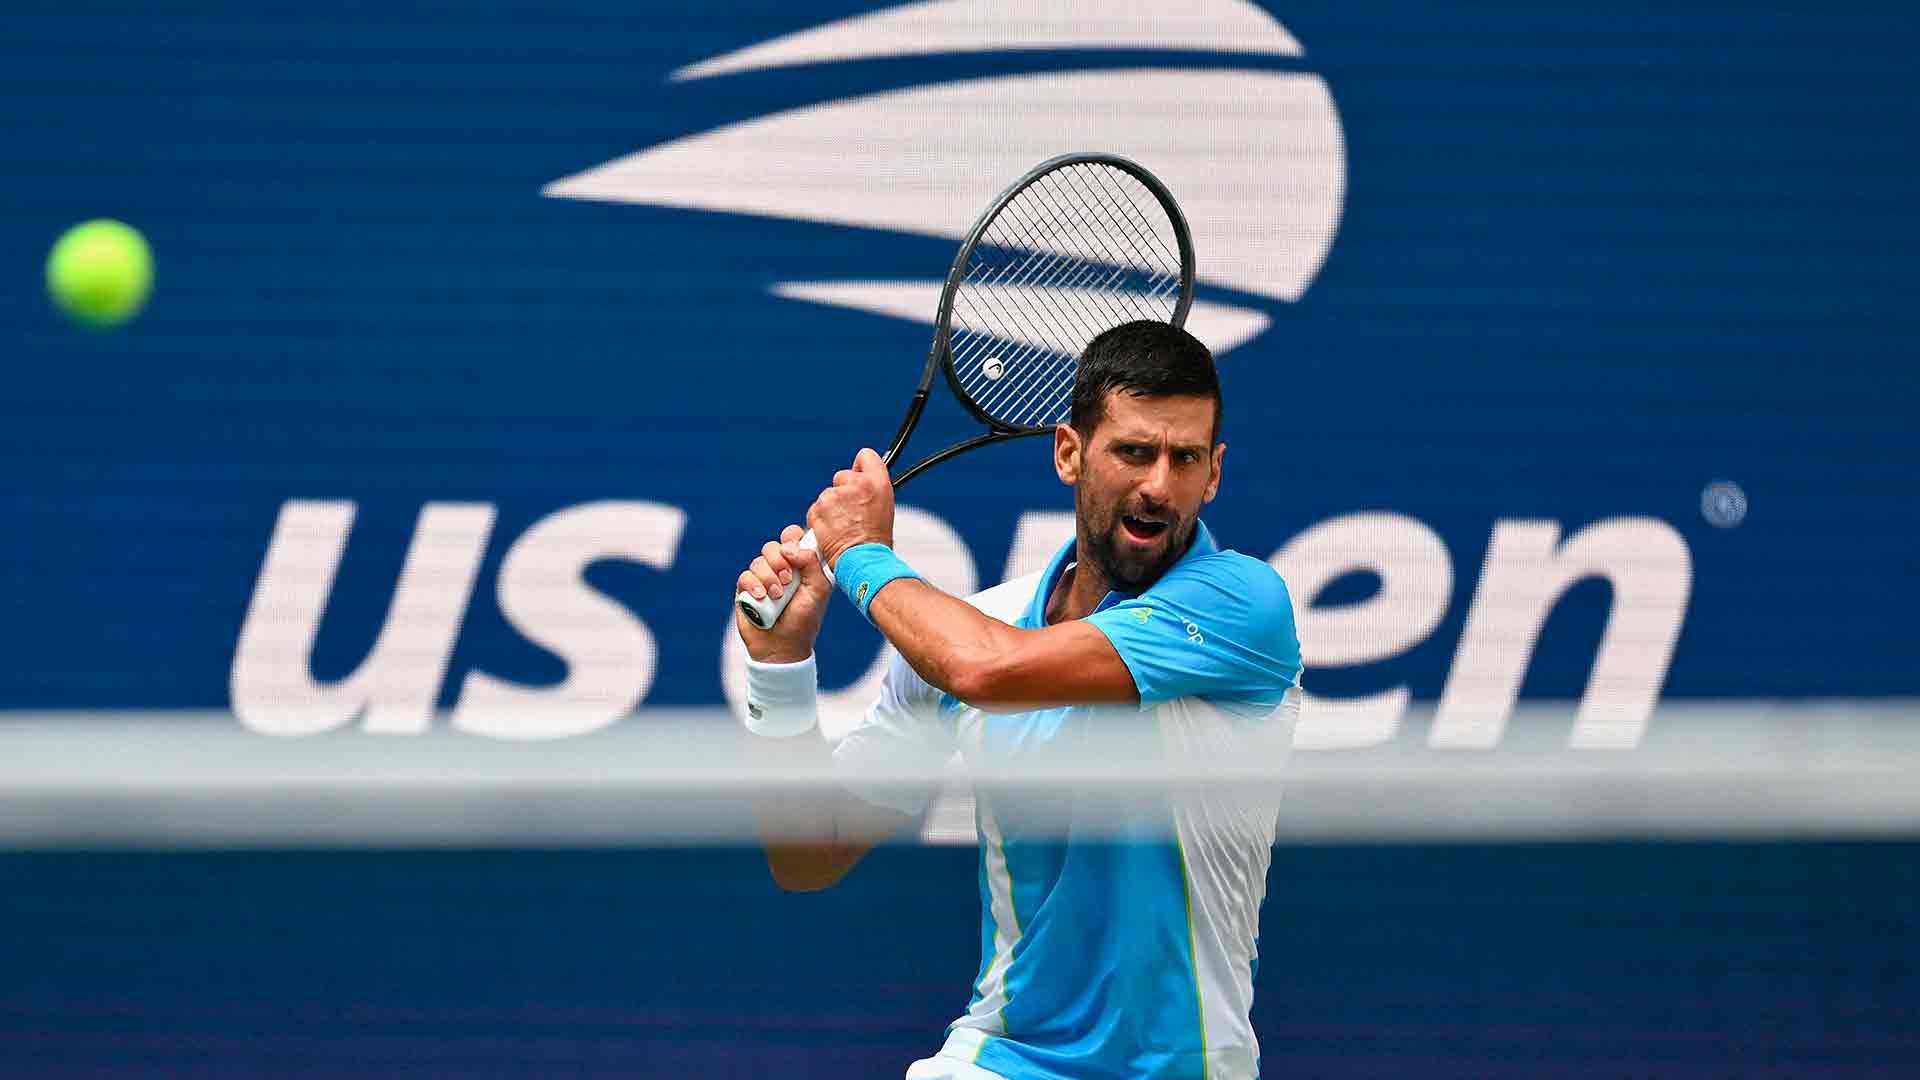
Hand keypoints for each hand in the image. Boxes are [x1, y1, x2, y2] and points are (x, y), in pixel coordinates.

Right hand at [734, 524, 832, 663]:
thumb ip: (812, 563)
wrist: (783, 646)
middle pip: (773, 546)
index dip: (792, 538)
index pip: (793, 537)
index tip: (794, 553)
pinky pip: (745, 576)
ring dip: (769, 577)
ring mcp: (762, 578)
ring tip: (777, 595)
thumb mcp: (818, 590)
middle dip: (780, 561)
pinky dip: (753, 585)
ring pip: (758, 561)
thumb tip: (791, 548)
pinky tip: (761, 596)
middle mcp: (780, 568)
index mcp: (800, 565)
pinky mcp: (746, 590)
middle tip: (788, 580)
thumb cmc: (805, 619)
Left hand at [807, 448, 894, 569]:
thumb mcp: (884, 507)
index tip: (859, 477)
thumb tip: (860, 479)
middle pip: (842, 476)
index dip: (860, 468)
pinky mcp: (818, 509)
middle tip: (852, 513)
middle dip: (843, 492)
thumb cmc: (876, 539)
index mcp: (877, 482)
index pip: (866, 456)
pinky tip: (833, 531)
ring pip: (828, 495)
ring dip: (832, 508)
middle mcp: (855, 484)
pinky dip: (821, 519)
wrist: (863, 560)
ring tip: (843, 526)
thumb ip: (872, 488)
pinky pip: (816, 509)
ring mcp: (834, 496)